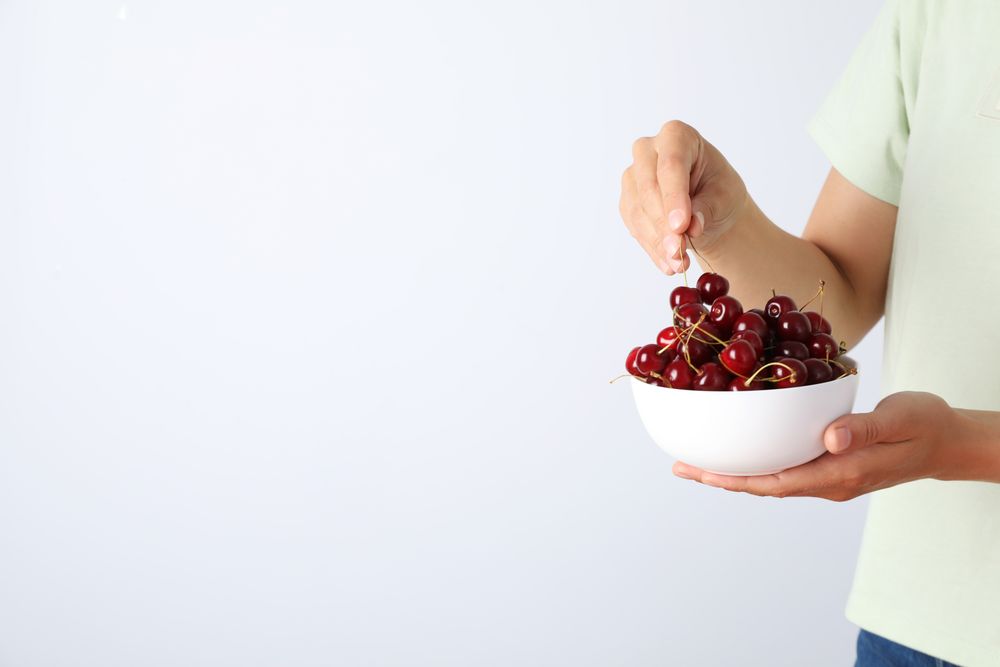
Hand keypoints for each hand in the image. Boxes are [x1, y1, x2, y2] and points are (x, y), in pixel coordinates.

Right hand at [619, 121, 748, 274]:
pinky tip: (667, 264)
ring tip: (678, 264)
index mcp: (677, 135)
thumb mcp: (723, 197)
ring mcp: (633, 175)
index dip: (674, 197)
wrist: (709, 208)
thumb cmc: (719, 192)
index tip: (681, 226)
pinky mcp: (627, 201)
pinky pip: (634, 226)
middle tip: (679, 252)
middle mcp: (648, 150)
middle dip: (663, 224)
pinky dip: (652, 248)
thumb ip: (706, 209)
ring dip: (657, 242)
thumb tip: (691, 228)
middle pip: (648, 187)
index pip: (671, 164)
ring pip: (637, 210)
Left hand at [672, 392, 997, 500]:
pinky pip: (785, 467)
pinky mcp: (830, 464)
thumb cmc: (924, 426)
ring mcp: (829, 476)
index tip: (702, 473)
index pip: (778, 482)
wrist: (946, 440)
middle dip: (723, 478)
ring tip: (697, 461)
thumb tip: (828, 438)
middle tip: (681, 466)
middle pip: (765, 485)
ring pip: (772, 478)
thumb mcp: (899, 419)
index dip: (737, 479)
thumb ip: (864, 429)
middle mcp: (829, 480)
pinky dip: (757, 461)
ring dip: (735, 472)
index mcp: (841, 472)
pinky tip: (741, 449)